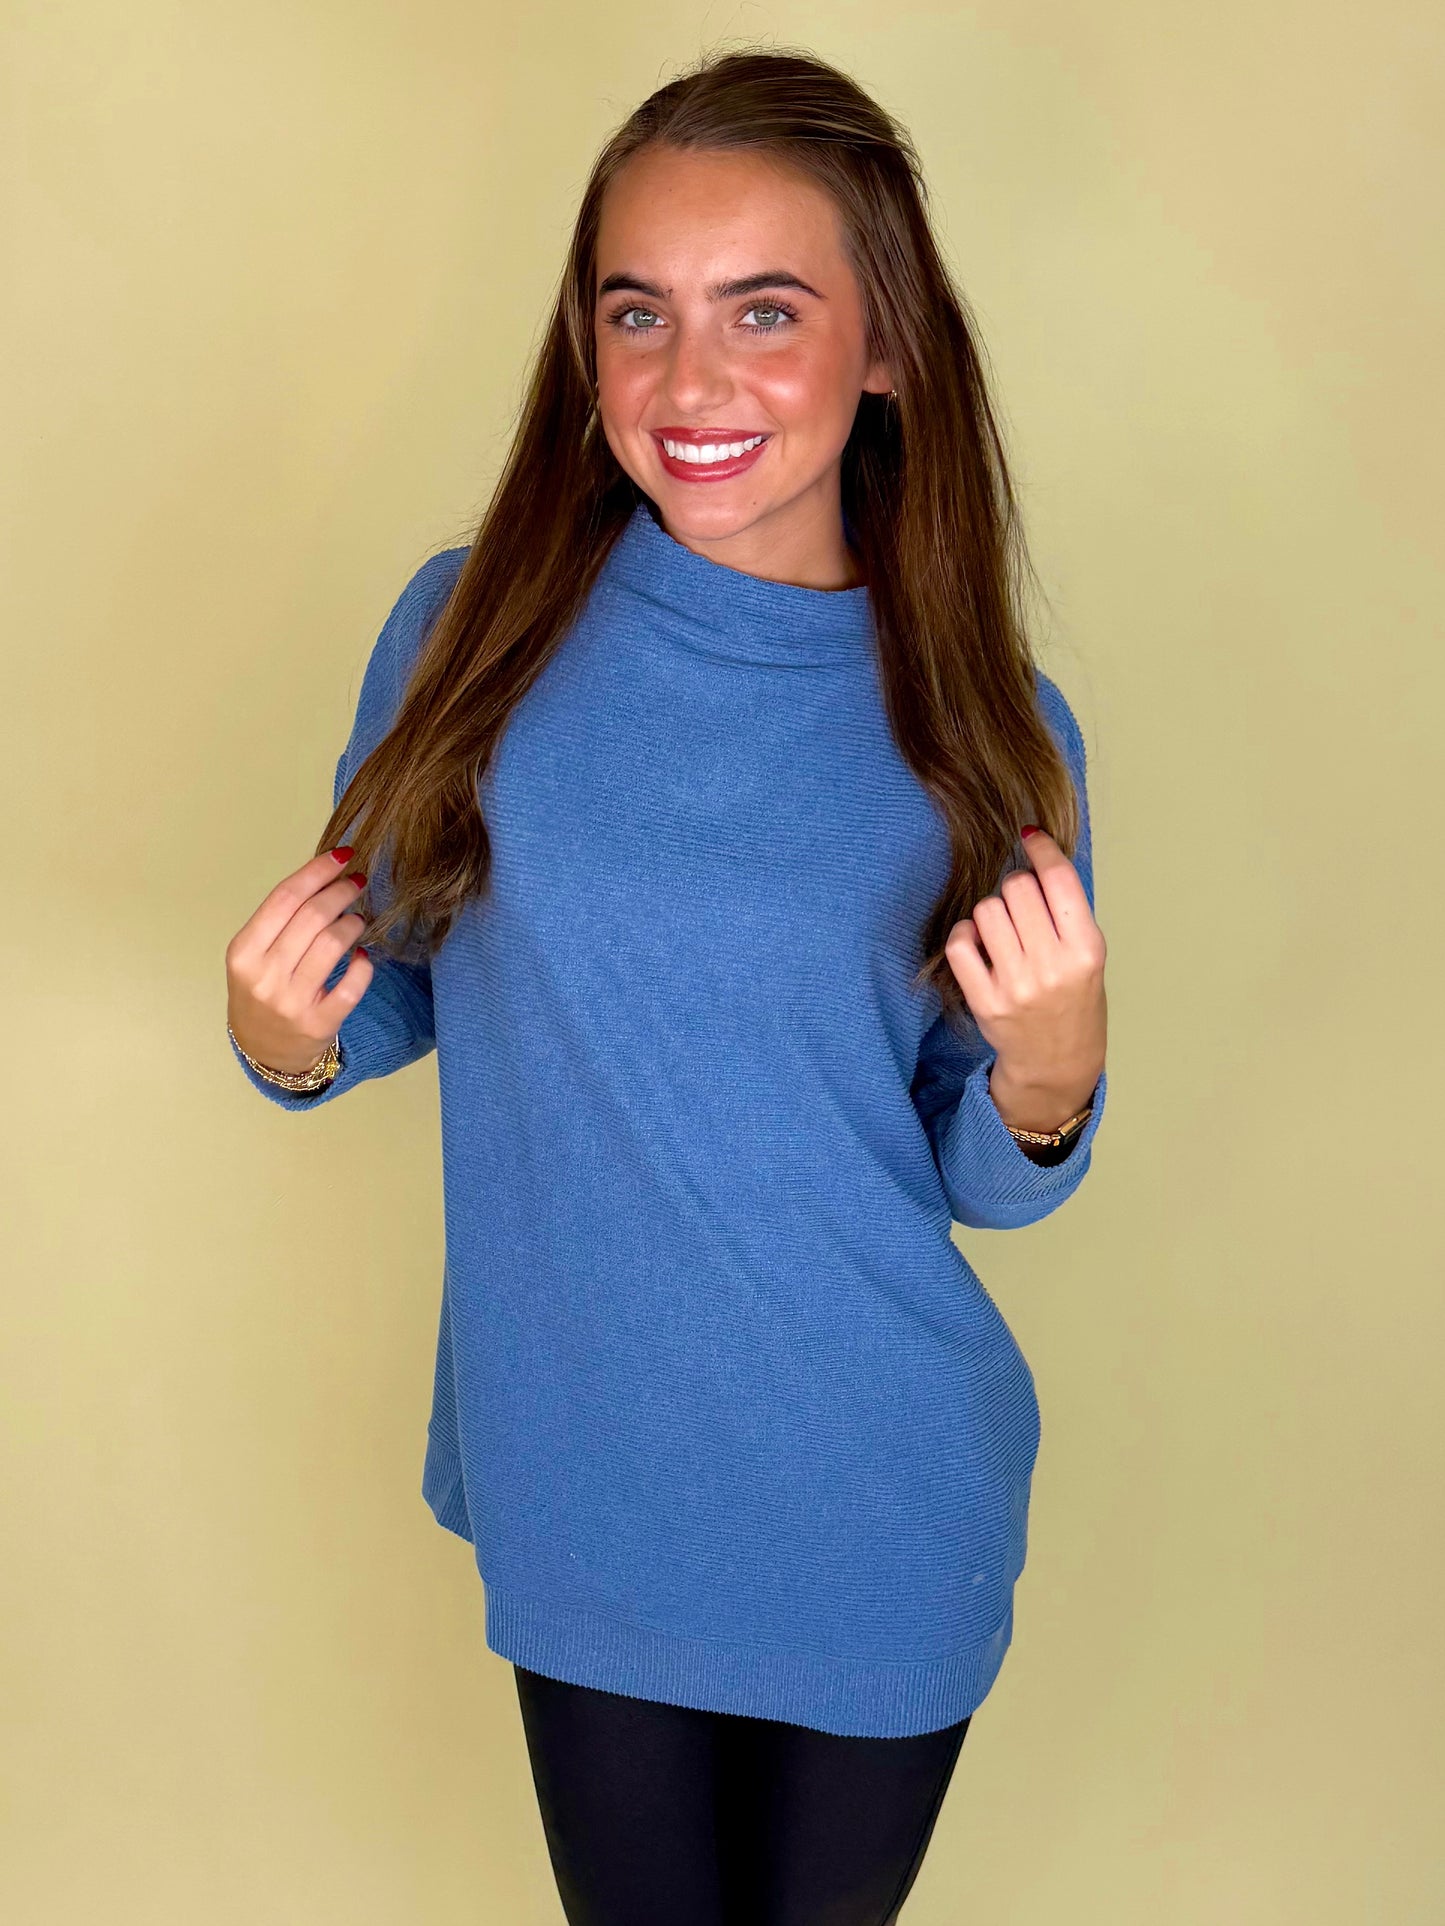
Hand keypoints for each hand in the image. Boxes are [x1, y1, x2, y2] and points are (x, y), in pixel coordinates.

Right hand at [225, 848, 374, 1075]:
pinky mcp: (319, 1023)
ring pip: (333, 945)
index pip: (284, 898)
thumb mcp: (253, 956)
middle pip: (312, 917)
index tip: (343, 856)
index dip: (317, 871)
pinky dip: (363, 966)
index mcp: (243, 952)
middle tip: (357, 883)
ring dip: (352, 923)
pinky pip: (352, 985)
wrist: (262, 1050)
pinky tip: (362, 957)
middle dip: (341, 891)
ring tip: (356, 920)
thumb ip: (280, 921)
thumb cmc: (260, 991)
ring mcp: (291, 1002)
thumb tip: (325, 876)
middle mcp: (264, 976)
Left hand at [943, 828, 1106, 1131]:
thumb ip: (1066, 912)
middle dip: (1017, 888)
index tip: (1031, 836)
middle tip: (1023, 907)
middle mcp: (1052, 966)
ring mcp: (1015, 985)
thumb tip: (1034, 850)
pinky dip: (966, 935)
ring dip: (991, 913)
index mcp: (1086, 950)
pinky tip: (980, 945)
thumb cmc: (1075, 1001)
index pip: (1058, 879)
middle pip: (1017, 888)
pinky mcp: (984, 1000)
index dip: (1041, 849)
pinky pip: (960, 942)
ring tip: (1004, 933)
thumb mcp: (1089, 956)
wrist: (1057, 1063)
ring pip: (986, 910)